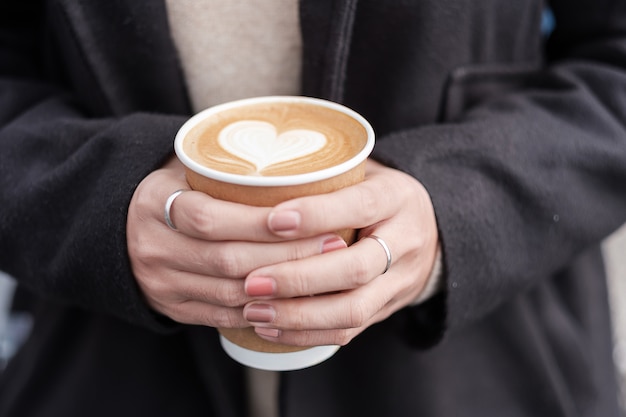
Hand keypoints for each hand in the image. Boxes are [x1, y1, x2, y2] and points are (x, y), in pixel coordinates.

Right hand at [126, 157, 345, 327]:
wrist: (118, 227)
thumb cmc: (173, 188)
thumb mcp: (185, 166)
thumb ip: (226, 168)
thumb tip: (299, 162)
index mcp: (155, 204)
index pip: (208, 217)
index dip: (256, 221)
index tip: (300, 217)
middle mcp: (154, 248)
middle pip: (227, 259)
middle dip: (287, 255)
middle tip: (333, 244)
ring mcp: (162, 284)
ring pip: (229, 293)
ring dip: (282, 286)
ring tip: (324, 272)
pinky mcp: (172, 308)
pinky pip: (222, 316)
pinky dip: (261, 310)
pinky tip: (295, 300)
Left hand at [242, 159, 439, 346]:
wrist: (428, 230)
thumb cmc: (376, 193)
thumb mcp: (362, 170)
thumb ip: (323, 175)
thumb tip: (256, 176)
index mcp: (396, 197)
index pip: (360, 205)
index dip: (317, 215)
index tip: (272, 221)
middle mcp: (404, 241)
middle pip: (356, 269)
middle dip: (299, 278)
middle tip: (252, 282)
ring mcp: (399, 281)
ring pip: (354, 309)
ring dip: (298, 316)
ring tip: (254, 310)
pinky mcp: (386, 309)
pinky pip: (349, 331)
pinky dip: (306, 334)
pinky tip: (270, 328)